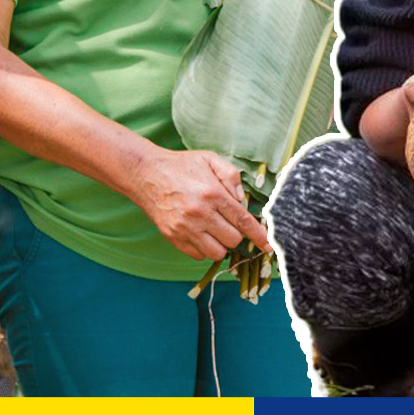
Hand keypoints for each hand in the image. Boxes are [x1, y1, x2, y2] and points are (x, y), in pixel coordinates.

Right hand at [128, 148, 270, 260]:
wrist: (145, 174)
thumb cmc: (181, 165)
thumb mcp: (209, 159)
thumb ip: (231, 176)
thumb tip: (242, 200)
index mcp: (212, 194)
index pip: (244, 221)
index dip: (259, 236)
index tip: (268, 245)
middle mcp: (200, 214)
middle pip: (233, 240)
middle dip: (236, 234)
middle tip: (228, 223)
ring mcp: (185, 228)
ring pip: (217, 253)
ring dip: (221, 244)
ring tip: (215, 231)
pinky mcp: (173, 238)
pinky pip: (198, 255)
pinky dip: (203, 248)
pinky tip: (200, 233)